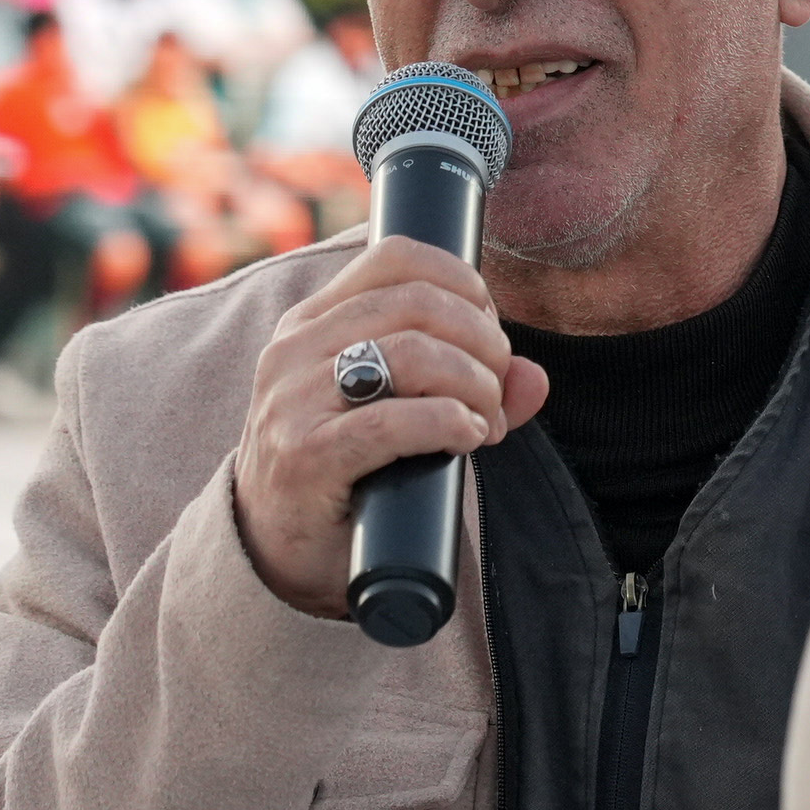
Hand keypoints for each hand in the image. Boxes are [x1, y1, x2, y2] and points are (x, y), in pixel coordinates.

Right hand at [228, 222, 551, 616]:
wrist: (275, 552)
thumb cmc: (344, 476)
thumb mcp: (398, 415)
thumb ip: (466, 389)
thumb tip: (535, 377)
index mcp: (313, 322)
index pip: (397, 257)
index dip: (464, 285)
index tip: (489, 333)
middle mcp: (296, 349)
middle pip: (420, 303)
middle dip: (482, 344)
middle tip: (494, 391)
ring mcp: (295, 399)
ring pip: (414, 354)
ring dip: (474, 386)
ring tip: (484, 422)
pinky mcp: (304, 455)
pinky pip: (394, 421)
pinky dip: (449, 424)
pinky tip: (466, 438)